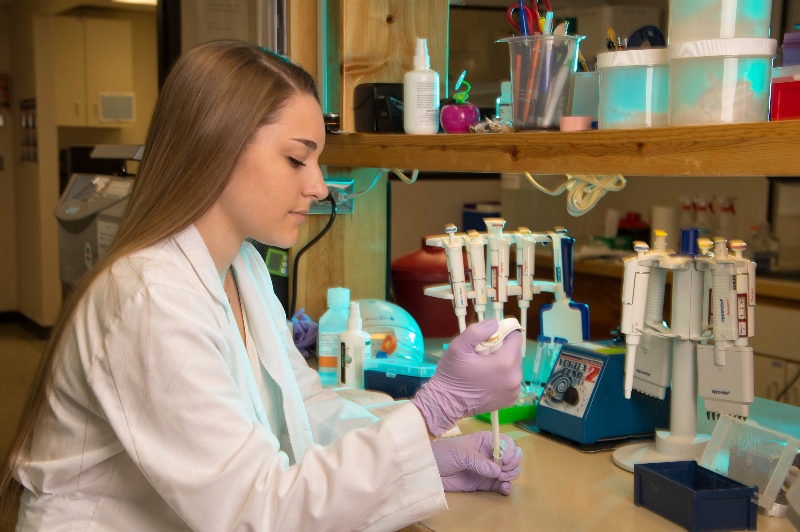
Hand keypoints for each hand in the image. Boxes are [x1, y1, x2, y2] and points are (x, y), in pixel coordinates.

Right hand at [412, 319, 521, 435]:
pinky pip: (512, 380)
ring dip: (503, 363)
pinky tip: (488, 380)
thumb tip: (495, 324)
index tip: (487, 340)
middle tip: (482, 355)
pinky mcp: (511, 400)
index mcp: (505, 363)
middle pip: (515, 352)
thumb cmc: (453, 374)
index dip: (502, 334)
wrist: (447, 403)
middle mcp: (515, 377)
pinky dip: (503, 377)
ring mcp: (514, 391)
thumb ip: (477, 331)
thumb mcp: (458, 347)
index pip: (516, 338)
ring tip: (484, 368)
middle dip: (501, 349)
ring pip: (514, 366)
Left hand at [431, 432, 522, 494]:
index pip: (506, 442)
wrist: (429, 471)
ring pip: (509, 471)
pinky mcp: (484, 483)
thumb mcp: (460, 455)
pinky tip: (505, 488)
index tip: (505, 461)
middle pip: (511, 456)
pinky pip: (500, 485)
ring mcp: (488, 469)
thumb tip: (498, 470)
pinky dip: (506, 487)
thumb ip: (478, 462)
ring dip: (511, 475)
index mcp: (485, 441)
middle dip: (512, 464)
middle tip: (504, 471)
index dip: (510, 451)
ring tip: (502, 480)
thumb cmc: (442, 454)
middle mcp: (489, 454)